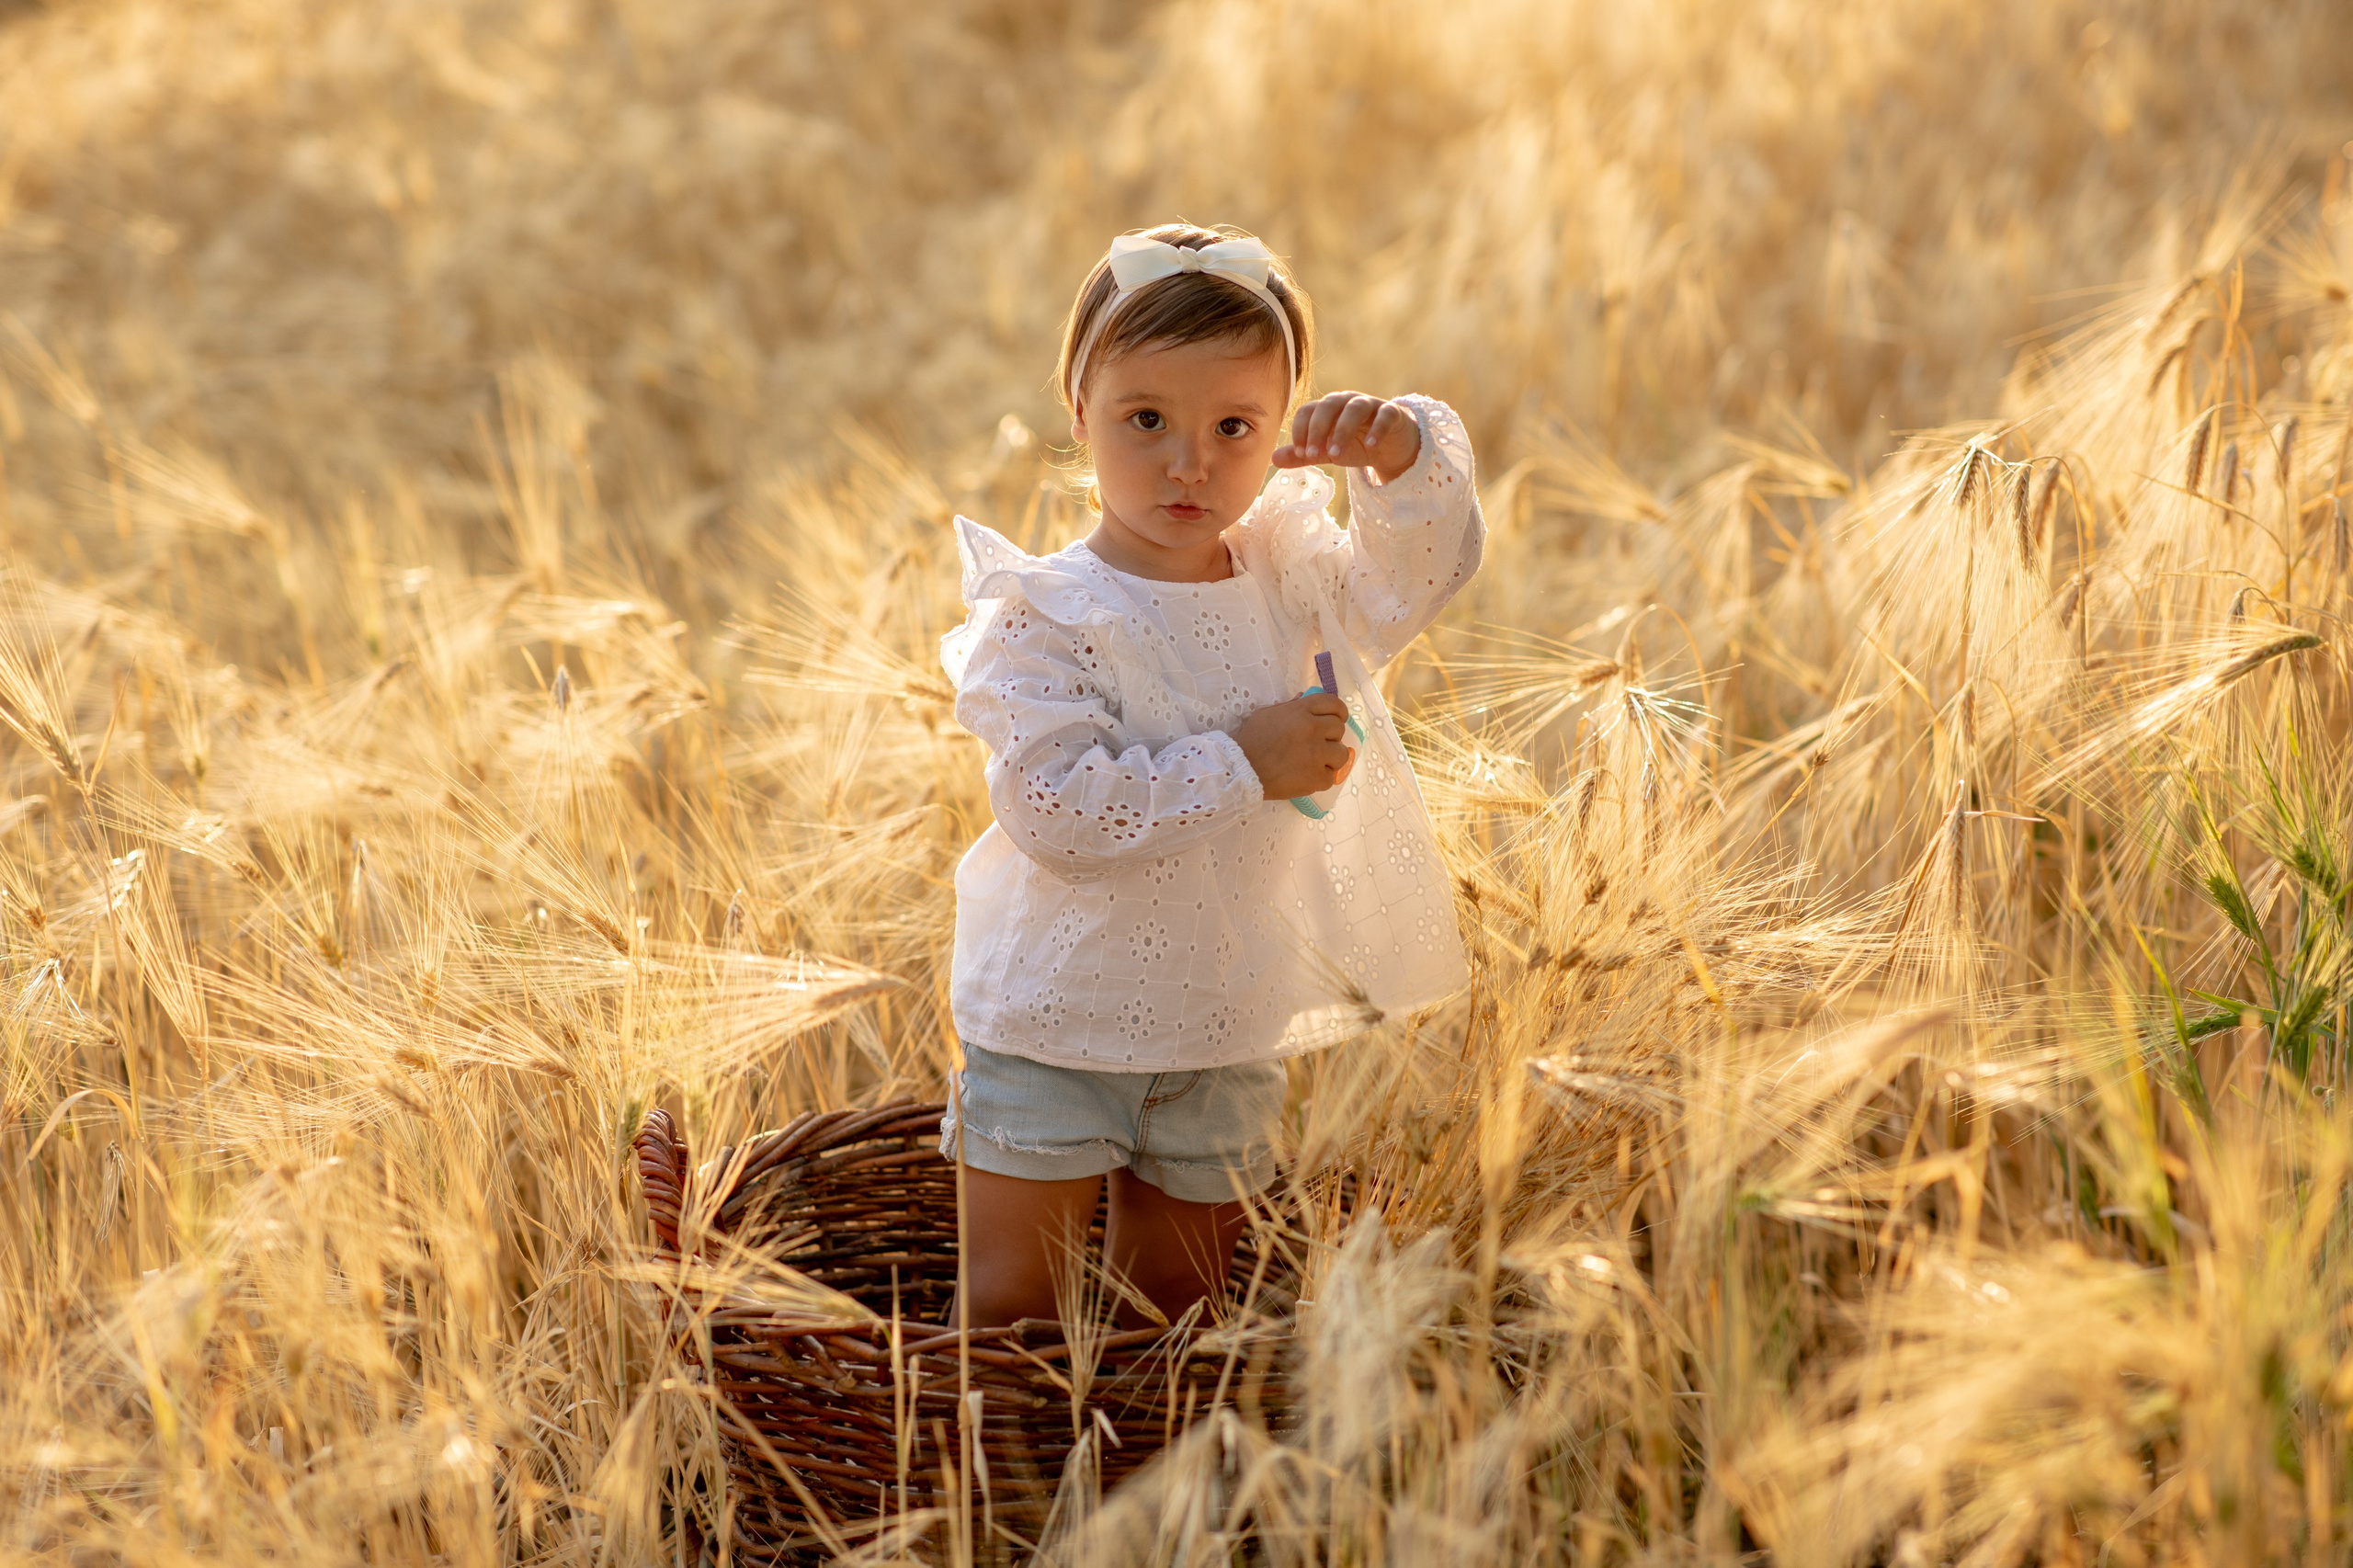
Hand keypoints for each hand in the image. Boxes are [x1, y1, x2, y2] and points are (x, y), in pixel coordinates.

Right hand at [1231, 693, 1356, 799]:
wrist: (1241, 771)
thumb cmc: (1251, 741)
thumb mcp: (1266, 714)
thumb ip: (1289, 706)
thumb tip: (1305, 698)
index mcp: (1301, 711)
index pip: (1334, 704)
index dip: (1338, 712)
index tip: (1335, 720)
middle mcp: (1312, 729)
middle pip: (1339, 729)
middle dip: (1330, 736)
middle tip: (1317, 744)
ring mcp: (1316, 754)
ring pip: (1341, 753)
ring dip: (1330, 758)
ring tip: (1315, 763)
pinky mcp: (1316, 777)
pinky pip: (1330, 777)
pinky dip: (1320, 779)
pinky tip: (1305, 777)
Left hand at [1270, 391, 1420, 483]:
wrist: (1389, 446)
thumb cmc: (1354, 444)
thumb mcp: (1327, 452)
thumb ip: (1303, 455)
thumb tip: (1273, 459)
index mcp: (1327, 408)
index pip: (1307, 411)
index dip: (1301, 431)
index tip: (1301, 454)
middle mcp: (1346, 401)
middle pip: (1328, 405)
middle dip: (1317, 429)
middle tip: (1312, 455)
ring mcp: (1370, 405)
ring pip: (1355, 408)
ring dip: (1343, 430)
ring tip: (1335, 455)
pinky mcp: (1391, 413)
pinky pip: (1384, 415)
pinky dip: (1377, 429)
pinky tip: (1370, 445)